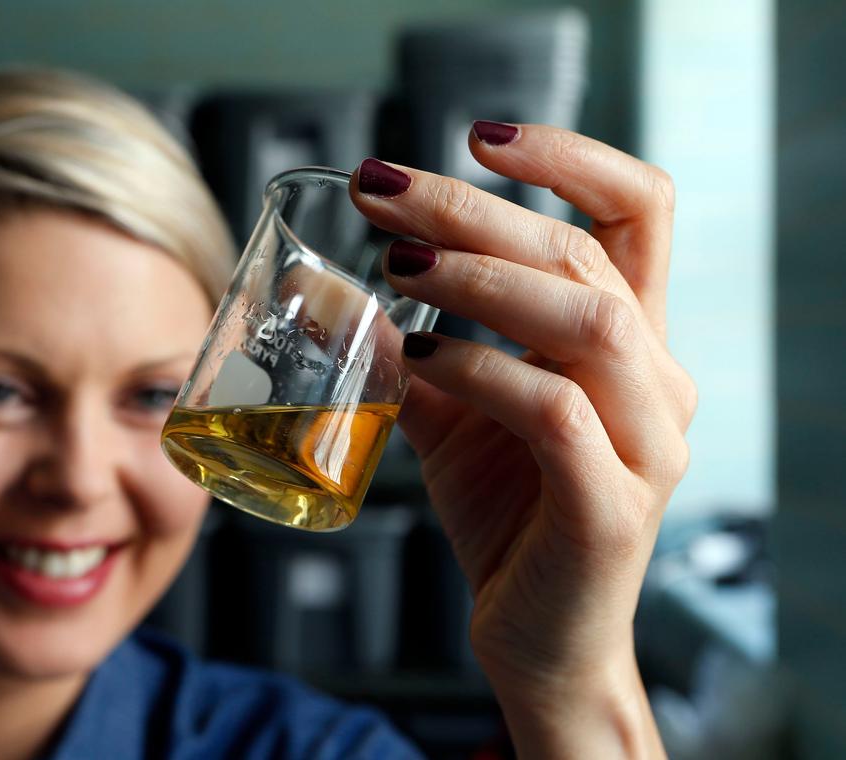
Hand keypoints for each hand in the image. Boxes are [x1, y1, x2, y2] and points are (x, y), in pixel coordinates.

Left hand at [350, 123, 695, 757]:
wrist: (537, 639)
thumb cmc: (506, 516)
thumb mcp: (452, 414)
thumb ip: (407, 350)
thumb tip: (321, 289)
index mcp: (629, 343)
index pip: (637, 212)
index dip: (571, 157)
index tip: (479, 136)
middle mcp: (655, 379)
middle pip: (582, 252)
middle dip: (474, 208)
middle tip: (385, 191)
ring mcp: (645, 442)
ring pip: (588, 316)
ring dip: (485, 276)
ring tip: (401, 263)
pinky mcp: (611, 505)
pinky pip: (555, 408)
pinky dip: (484, 369)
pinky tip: (425, 357)